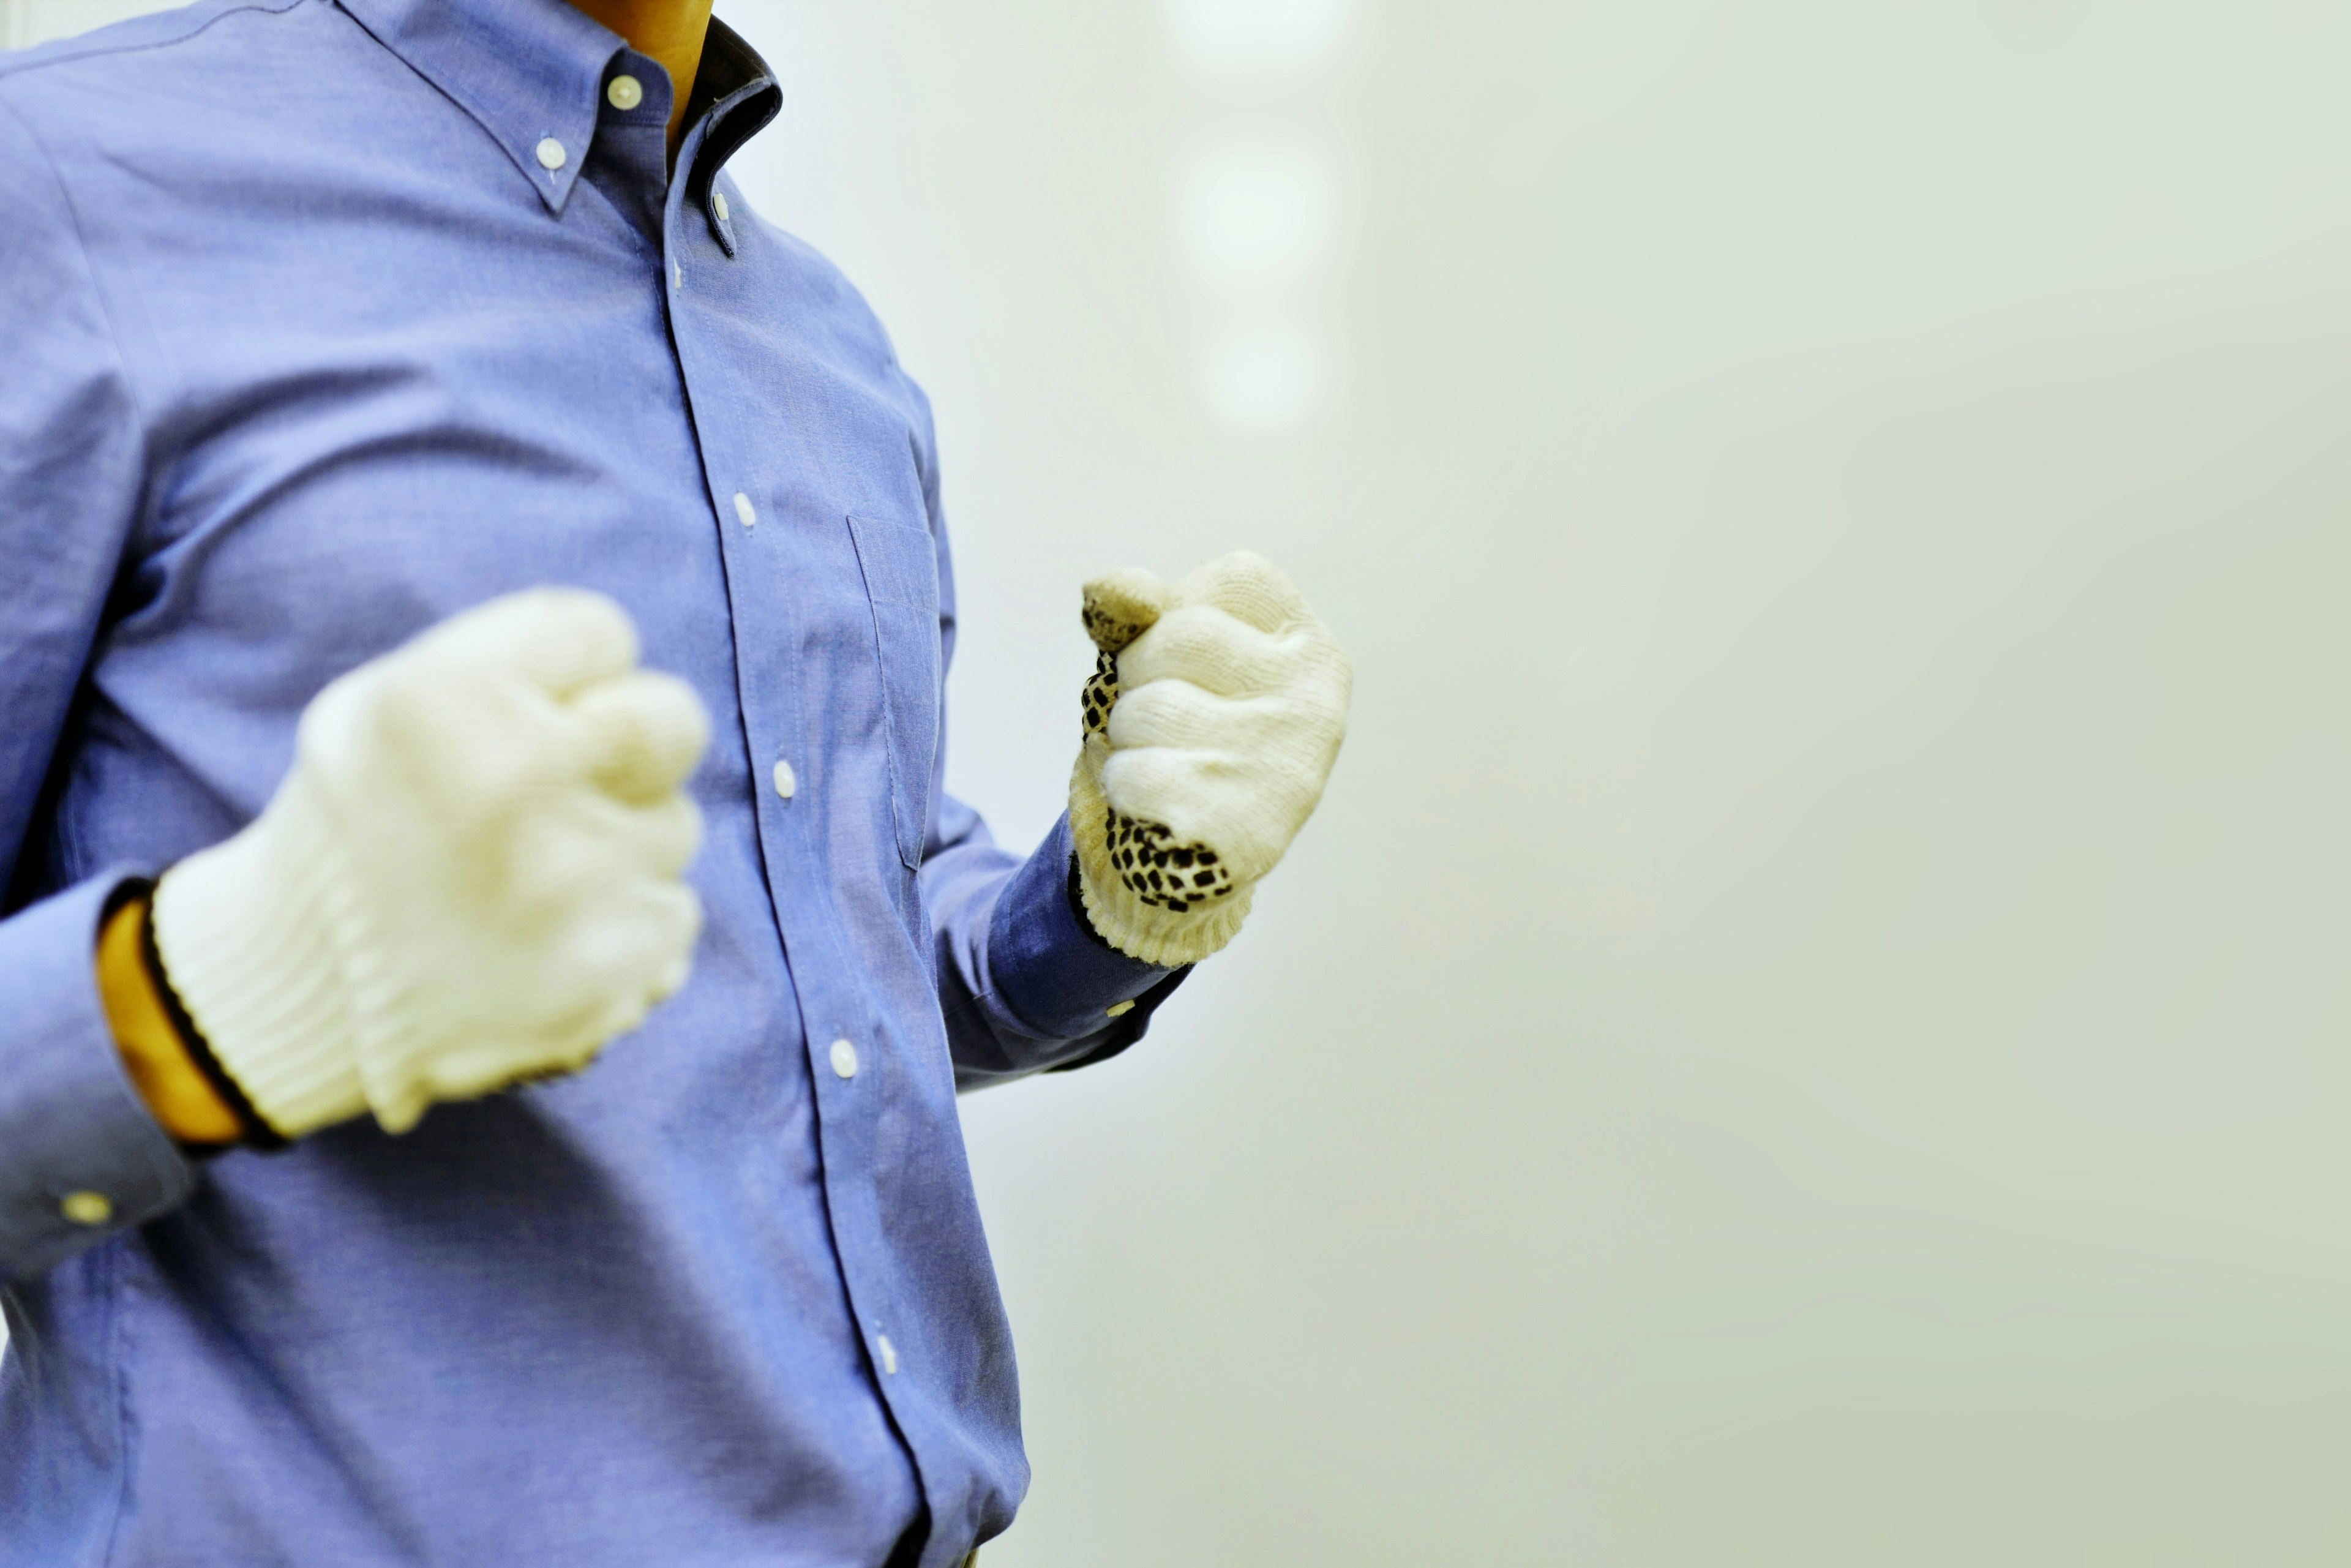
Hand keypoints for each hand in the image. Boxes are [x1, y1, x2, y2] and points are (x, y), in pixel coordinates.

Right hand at [149, 589, 709, 1138]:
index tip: (534, 717)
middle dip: (634, 744)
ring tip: (524, 887)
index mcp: (447, 699)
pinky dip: (621, 930)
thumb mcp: (387, 701)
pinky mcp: (619, 965)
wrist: (305, 1001)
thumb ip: (517, 655)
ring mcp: (577, 879)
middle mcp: (517, 778)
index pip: (602, 632)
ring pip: (672, 827)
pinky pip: (671, 913)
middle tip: (561, 791)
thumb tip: (634, 679)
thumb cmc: (360, 830)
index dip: (576, 676)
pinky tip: (543, 947)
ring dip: (618, 849)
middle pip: (669, 720)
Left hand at [1068, 550, 1350, 965]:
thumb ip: (1139, 607)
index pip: (1238, 574)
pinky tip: (1154, 801)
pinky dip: (1122, 786)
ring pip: (1150, 707)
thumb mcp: (1161, 653)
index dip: (1180, 612)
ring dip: (1124, 734)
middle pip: (1185, 635)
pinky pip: (1136, 775)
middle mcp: (1315, 703)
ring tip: (1159, 758)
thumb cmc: (1177, 733)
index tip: (1189, 662)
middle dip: (1140, 673)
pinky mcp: (1242, 830)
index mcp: (1311, 649)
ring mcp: (1284, 767)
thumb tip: (1113, 588)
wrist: (1182, 853)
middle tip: (1161, 717)